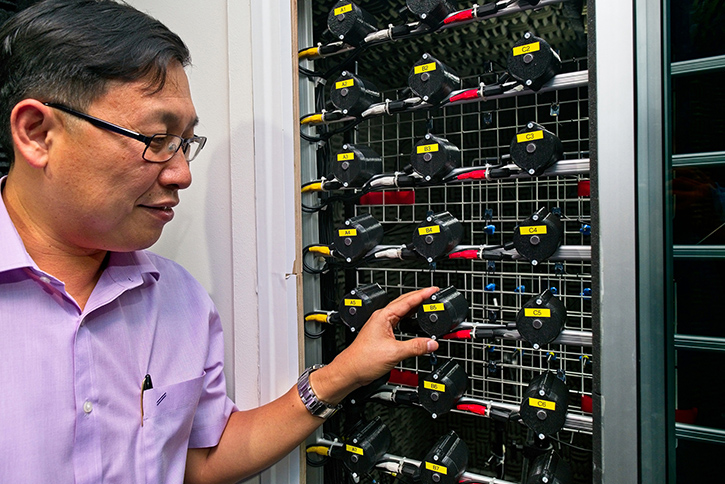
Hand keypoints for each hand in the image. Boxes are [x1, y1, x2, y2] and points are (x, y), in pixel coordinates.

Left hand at [311, 287, 439, 403]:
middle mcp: (381, 318)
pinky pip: (398, 321)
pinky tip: (414, 321)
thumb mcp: (394, 353)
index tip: (434, 290)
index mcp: (383, 316)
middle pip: (404, 302)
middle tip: (433, 294)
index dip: (422, 295)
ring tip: (427, 305)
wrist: (350, 371)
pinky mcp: (381, 334)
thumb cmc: (363, 360)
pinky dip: (408, 319)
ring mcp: (381, 325)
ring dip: (414, 307)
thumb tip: (431, 343)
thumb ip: (415, 347)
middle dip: (419, 297)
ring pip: (401, 311)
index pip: (407, 301)